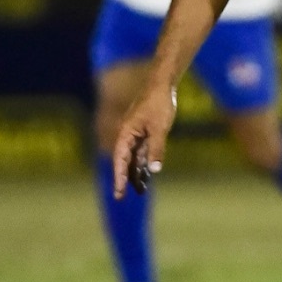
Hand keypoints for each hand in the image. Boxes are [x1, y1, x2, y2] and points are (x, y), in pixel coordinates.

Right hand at [112, 77, 177, 195]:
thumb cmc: (159, 104)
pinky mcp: (144, 131)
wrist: (163, 84)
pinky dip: (143, 161)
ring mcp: (136, 133)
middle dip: (124, 178)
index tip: (118, 193)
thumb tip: (154, 170)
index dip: (119, 177)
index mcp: (126, 133)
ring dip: (135, 171)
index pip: (120, 160)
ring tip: (139, 189)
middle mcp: (128, 134)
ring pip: (133, 156)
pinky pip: (141, 150)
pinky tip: (147, 172)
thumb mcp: (159, 128)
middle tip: (122, 197)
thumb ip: (156, 149)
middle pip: (124, 160)